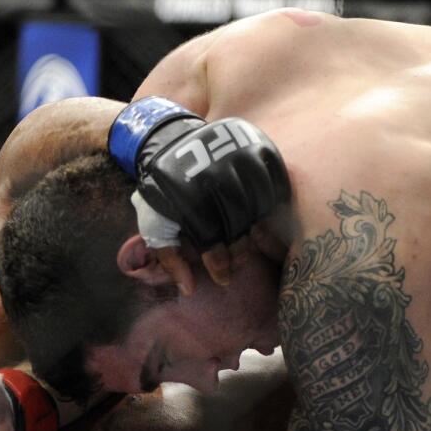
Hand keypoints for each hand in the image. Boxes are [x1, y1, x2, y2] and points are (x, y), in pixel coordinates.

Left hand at [110, 97, 290, 294]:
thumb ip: (169, 258)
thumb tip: (189, 289)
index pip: (210, 238)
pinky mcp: (257, 146)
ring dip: (256, 229)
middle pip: (238, 224)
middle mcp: (213, 174)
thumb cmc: (162, 191)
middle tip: (236, 262)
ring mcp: (238, 157)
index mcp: (186, 194)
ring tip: (247, 240)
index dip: (219, 264)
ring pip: (259, 206)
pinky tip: (261, 216)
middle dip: (238, 251)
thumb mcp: (155, 224)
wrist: (169, 140)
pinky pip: (275, 183)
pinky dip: (272, 203)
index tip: (223, 279)